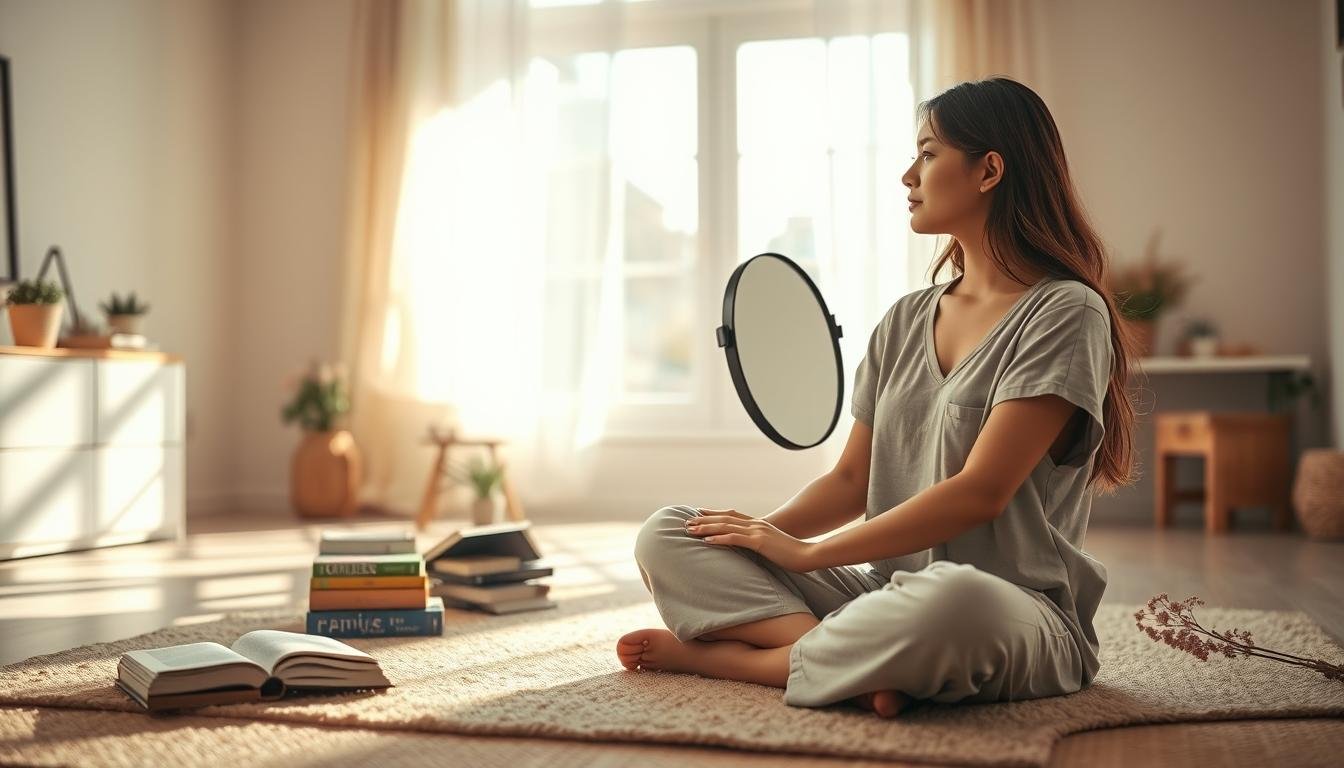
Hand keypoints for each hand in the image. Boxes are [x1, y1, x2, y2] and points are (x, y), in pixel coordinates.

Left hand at [685, 507, 819, 572]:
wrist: (809, 555)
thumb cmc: (793, 555)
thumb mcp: (773, 547)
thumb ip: (760, 545)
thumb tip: (750, 550)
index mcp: (759, 524)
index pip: (732, 515)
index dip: (714, 514)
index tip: (699, 513)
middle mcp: (756, 524)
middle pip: (724, 518)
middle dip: (704, 520)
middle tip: (686, 521)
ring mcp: (757, 532)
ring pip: (726, 526)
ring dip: (706, 528)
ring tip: (690, 530)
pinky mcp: (760, 542)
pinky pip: (735, 539)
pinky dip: (719, 539)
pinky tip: (706, 541)